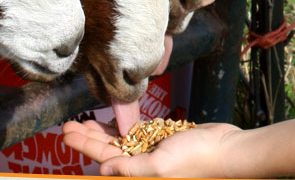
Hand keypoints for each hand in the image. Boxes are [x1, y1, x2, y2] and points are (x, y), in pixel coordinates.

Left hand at [61, 119, 241, 176]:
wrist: (228, 149)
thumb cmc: (198, 160)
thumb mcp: (159, 166)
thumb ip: (129, 169)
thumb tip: (102, 170)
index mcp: (139, 173)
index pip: (104, 158)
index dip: (83, 145)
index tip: (66, 133)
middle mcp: (143, 164)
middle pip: (108, 149)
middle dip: (88, 137)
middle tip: (68, 124)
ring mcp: (153, 151)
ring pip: (121, 140)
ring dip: (103, 130)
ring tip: (85, 120)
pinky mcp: (164, 140)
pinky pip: (139, 134)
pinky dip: (125, 127)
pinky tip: (114, 120)